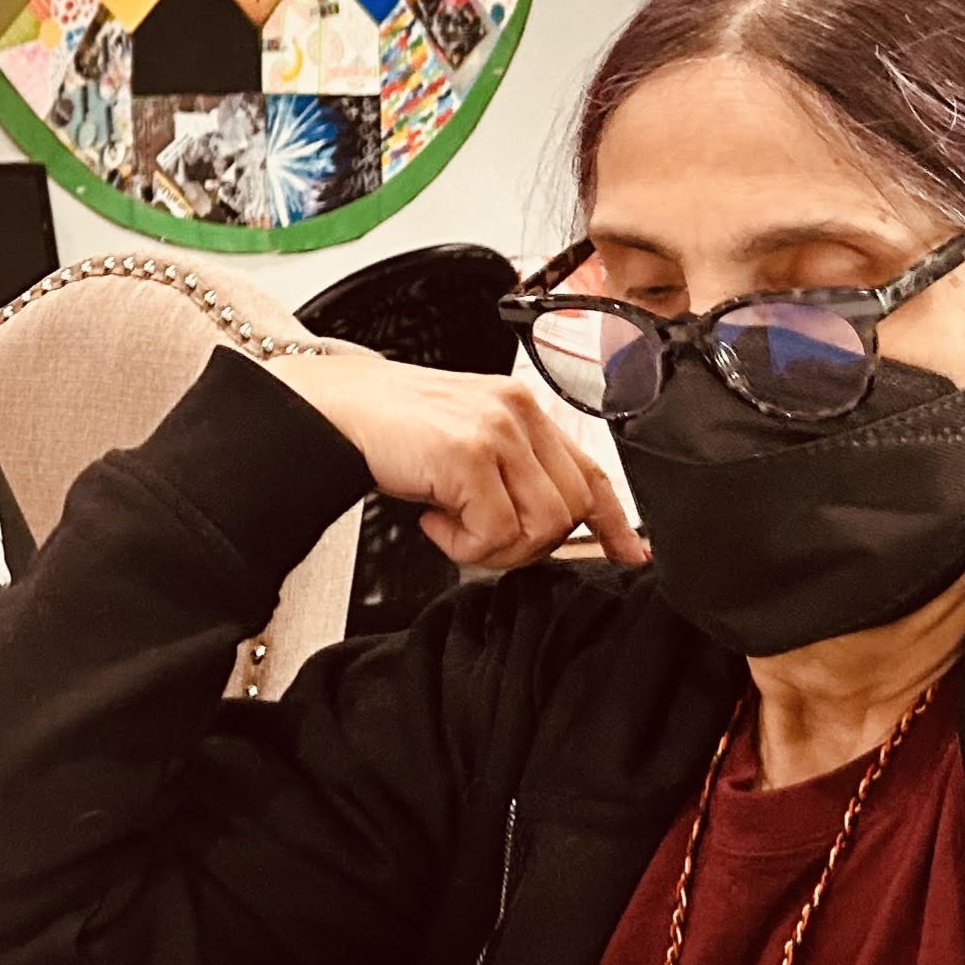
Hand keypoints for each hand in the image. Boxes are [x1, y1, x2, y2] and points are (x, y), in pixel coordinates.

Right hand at [267, 353, 644, 570]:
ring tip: (453, 527)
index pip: (590, 471)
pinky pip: (495, 532)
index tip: (629, 554)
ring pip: (541, 525)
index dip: (614, 521)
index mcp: (523, 410)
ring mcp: (496, 430)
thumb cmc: (389, 431)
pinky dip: (463, 545)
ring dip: (496, 547)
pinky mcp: (468, 454)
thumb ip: (509, 471)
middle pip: (571, 509)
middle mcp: (519, 413)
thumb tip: (539, 525)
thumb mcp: (464, 443)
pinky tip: (433, 520)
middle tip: (480, 539)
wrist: (334, 409)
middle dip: (530, 544)